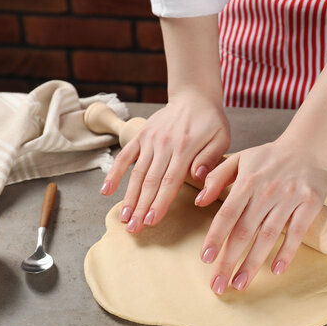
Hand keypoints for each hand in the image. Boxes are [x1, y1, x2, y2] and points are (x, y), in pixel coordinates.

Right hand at [100, 92, 229, 233]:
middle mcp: (164, 144)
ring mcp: (150, 140)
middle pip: (150, 181)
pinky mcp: (141, 136)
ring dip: (128, 197)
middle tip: (133, 229)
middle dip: (141, 207)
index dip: (159, 202)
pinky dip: (114, 173)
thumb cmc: (210, 121)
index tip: (151, 221)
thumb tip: (197, 178)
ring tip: (124, 218)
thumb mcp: (220, 137)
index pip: (170, 181)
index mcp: (185, 148)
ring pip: (136, 173)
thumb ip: (210, 158)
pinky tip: (106, 191)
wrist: (193, 96)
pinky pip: (125, 156)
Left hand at [194, 139, 326, 293]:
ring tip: (240, 283)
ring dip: (253, 262)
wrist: (308, 147)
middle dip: (229, 260)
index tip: (205, 259)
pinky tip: (275, 270)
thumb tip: (199, 201)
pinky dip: (287, 252)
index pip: (227, 214)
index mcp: (247, 181)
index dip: (215, 237)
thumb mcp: (239, 159)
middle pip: (244, 231)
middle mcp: (266, 192)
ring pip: (268, 236)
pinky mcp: (310, 204)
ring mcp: (289, 199)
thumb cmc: (268, 157)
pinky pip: (296, 232)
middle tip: (219, 285)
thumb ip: (216, 177)